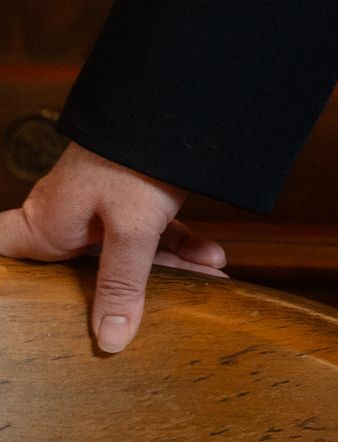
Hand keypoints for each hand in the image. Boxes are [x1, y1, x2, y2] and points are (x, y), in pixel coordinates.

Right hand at [0, 140, 226, 351]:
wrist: (180, 99)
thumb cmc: (136, 157)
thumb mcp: (132, 227)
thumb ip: (122, 284)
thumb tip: (110, 342)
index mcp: (47, 222)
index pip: (1, 249)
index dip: (3, 276)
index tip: (13, 301)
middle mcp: (68, 216)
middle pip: (77, 269)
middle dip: (107, 297)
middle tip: (131, 331)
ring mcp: (102, 207)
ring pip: (126, 253)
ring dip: (166, 271)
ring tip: (206, 291)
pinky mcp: (135, 196)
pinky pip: (153, 232)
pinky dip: (181, 245)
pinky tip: (213, 261)